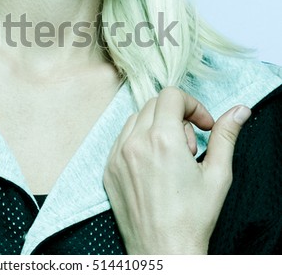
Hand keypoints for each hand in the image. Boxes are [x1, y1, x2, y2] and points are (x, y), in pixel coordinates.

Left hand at [103, 87, 250, 254]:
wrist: (163, 251)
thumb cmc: (193, 217)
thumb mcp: (217, 175)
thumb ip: (225, 136)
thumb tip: (239, 110)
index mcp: (162, 139)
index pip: (171, 95)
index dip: (192, 105)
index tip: (203, 125)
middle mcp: (135, 142)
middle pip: (154, 104)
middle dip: (175, 116)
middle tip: (189, 146)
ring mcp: (117, 155)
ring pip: (135, 119)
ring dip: (155, 126)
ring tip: (170, 157)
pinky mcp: (108, 167)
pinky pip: (121, 138)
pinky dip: (137, 141)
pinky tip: (152, 164)